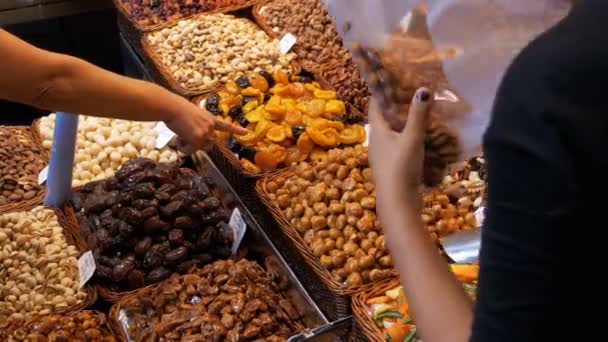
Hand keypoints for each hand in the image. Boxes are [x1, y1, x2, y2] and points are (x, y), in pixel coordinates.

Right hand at [166, 104, 246, 153]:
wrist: (173, 108)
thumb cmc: (177, 109)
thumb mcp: (194, 116)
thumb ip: (199, 126)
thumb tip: (193, 139)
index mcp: (210, 118)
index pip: (226, 125)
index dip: (236, 130)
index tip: (246, 133)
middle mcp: (211, 126)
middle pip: (209, 143)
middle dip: (198, 144)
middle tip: (185, 136)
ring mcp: (205, 133)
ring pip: (199, 148)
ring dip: (189, 145)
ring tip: (180, 135)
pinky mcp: (198, 139)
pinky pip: (190, 150)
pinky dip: (182, 147)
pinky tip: (178, 137)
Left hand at [369, 87, 431, 204]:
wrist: (397, 203)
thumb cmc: (401, 168)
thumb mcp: (412, 138)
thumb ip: (418, 115)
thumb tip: (423, 89)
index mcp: (376, 130)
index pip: (375, 104)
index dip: (382, 90)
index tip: (394, 77)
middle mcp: (376, 141)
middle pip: (384, 117)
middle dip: (396, 105)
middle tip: (412, 91)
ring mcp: (384, 155)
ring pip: (392, 132)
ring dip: (403, 122)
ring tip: (420, 110)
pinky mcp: (393, 166)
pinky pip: (399, 145)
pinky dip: (408, 137)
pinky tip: (422, 136)